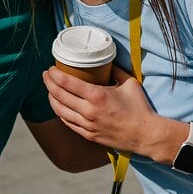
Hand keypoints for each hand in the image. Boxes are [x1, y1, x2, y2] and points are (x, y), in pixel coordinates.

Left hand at [43, 64, 158, 155]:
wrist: (146, 135)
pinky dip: (60, 112)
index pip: (67, 82)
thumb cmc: (139, 108)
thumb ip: (115, 69)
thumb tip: (105, 58)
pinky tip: (58, 106)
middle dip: (49, 83)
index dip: (55, 74)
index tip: (50, 68)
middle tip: (46, 75)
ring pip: (60, 110)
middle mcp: (89, 111)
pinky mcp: (89, 135)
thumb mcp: (129, 82)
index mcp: (97, 96)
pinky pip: (68, 123)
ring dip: (51, 98)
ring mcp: (87, 125)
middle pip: (59, 95)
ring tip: (49, 89)